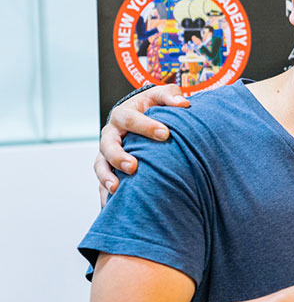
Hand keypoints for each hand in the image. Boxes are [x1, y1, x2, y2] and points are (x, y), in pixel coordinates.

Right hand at [95, 85, 189, 204]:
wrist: (140, 117)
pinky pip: (101, 183)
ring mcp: (107, 153)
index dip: (146, 126)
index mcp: (123, 114)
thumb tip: (185, 103)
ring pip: (100, 165)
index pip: (131, 119)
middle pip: (108, 145)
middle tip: (134, 167)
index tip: (166, 134)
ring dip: (106, 177)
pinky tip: (111, 206)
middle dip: (119, 156)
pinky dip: (105, 194)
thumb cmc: (153, 107)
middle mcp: (111, 134)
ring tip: (116, 189)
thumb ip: (171, 96)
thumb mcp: (160, 97)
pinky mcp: (108, 168)